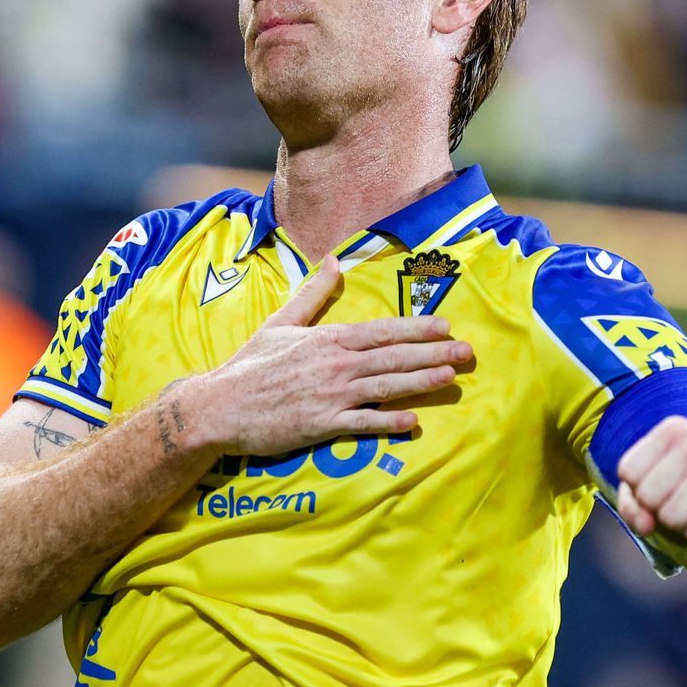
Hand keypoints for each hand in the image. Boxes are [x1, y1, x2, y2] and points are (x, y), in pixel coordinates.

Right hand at [179, 256, 471, 455]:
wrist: (218, 406)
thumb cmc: (249, 365)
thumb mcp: (281, 323)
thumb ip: (312, 294)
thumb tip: (334, 262)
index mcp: (327, 339)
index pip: (381, 330)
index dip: (416, 328)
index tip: (445, 325)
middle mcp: (334, 364)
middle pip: (392, 356)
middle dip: (433, 353)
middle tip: (468, 351)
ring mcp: (329, 395)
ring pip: (384, 386)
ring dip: (420, 381)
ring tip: (451, 377)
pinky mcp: (321, 424)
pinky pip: (362, 423)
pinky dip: (388, 422)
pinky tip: (414, 421)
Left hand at [615, 416, 686, 571]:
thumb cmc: (683, 501)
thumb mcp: (647, 500)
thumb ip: (631, 507)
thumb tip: (646, 524)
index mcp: (675, 429)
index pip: (628, 470)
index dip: (636, 491)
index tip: (659, 486)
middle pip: (648, 495)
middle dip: (657, 512)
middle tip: (680, 505)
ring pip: (671, 517)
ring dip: (679, 528)